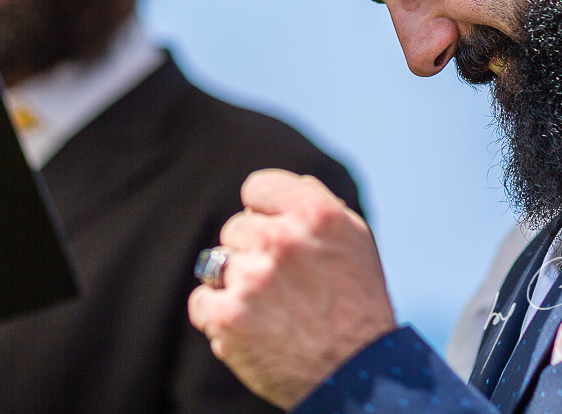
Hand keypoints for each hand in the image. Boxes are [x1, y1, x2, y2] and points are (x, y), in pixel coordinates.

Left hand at [187, 169, 396, 408]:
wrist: (356, 377)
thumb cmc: (359, 307)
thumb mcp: (354, 241)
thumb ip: (319, 204)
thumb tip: (290, 184)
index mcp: (314, 212)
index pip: (256, 188)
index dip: (263, 212)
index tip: (274, 235)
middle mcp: (282, 239)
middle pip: (236, 228)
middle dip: (253, 253)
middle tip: (284, 287)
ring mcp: (252, 277)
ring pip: (217, 263)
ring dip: (235, 285)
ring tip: (270, 311)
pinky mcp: (229, 316)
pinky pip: (202, 301)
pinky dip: (217, 317)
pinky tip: (248, 330)